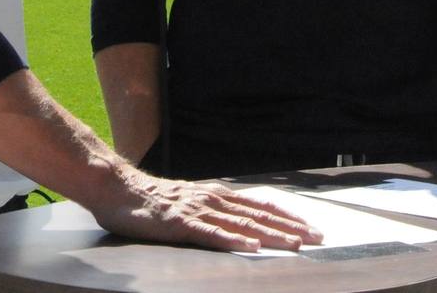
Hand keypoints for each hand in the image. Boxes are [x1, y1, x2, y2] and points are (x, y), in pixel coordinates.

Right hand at [89, 171, 321, 252]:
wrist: (118, 188)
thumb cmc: (153, 201)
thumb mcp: (191, 202)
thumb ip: (215, 211)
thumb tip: (241, 224)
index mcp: (218, 195)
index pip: (261, 205)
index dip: (288, 216)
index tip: (312, 227)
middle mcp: (213, 199)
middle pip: (259, 215)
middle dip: (291, 228)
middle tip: (318, 239)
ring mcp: (198, 211)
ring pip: (242, 225)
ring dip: (271, 235)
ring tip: (295, 244)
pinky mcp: (180, 224)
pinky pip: (211, 234)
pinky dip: (234, 242)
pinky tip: (251, 249)